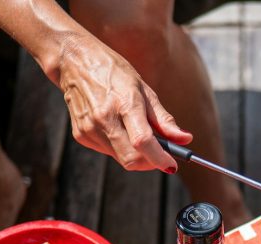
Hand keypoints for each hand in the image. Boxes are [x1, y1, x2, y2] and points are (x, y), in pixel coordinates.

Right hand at [58, 38, 190, 172]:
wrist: (74, 62)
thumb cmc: (114, 73)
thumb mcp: (145, 90)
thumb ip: (164, 120)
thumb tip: (185, 139)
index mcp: (124, 104)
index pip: (143, 142)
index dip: (160, 158)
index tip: (172, 165)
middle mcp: (104, 119)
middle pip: (131, 159)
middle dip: (150, 162)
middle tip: (161, 155)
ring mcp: (89, 128)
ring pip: (121, 159)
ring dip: (136, 155)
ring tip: (137, 133)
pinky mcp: (81, 135)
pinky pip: (108, 152)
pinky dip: (120, 148)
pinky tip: (119, 129)